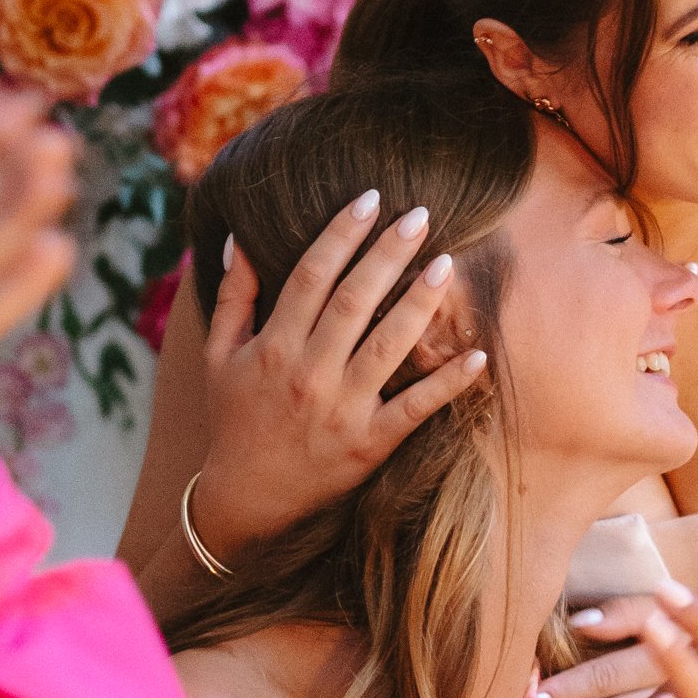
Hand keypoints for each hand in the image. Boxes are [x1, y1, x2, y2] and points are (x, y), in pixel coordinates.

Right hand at [188, 191, 488, 558]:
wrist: (246, 498)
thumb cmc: (234, 419)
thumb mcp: (219, 357)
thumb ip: (232, 297)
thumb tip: (237, 239)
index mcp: (274, 347)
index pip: (310, 276)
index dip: (340, 235)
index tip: (368, 200)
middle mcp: (309, 373)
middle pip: (353, 301)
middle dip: (386, 254)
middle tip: (419, 215)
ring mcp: (343, 409)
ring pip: (387, 346)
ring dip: (419, 303)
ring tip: (445, 264)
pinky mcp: (370, 444)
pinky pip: (416, 408)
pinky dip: (448, 382)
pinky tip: (478, 354)